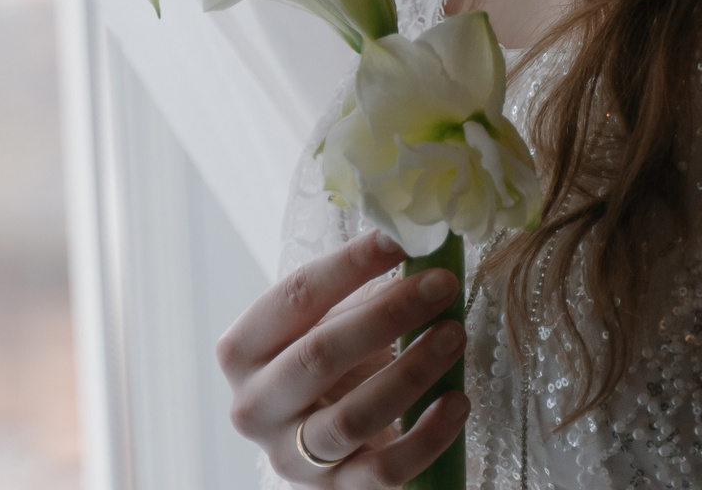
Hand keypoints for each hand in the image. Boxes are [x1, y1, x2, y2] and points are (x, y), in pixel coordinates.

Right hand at [218, 230, 469, 485]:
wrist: (326, 434)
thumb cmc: (332, 362)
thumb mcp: (331, 319)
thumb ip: (362, 287)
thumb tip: (416, 234)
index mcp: (243, 350)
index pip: (295, 296)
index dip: (351, 263)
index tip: (402, 237)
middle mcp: (254, 406)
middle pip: (320, 356)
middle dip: (388, 315)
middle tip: (441, 284)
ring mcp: (291, 457)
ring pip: (352, 418)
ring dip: (412, 372)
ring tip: (455, 335)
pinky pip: (383, 472)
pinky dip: (427, 437)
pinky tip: (457, 401)